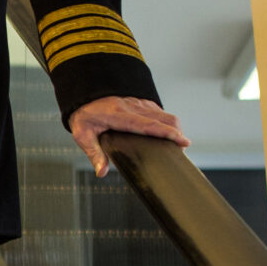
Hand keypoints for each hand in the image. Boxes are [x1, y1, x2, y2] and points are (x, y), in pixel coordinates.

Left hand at [69, 95, 187, 175]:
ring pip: (164, 114)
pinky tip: (166, 133)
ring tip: (177, 144)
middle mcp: (133, 107)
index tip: (183, 141)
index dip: (168, 133)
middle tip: (182, 149)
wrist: (83, 93)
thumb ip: (94, 153)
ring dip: (174, 127)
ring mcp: (138, 103)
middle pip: (164, 118)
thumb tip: (102, 172)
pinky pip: (158, 111)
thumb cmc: (83, 114)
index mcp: (121, 116)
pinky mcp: (140, 102)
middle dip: (177, 133)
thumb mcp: (83, 134)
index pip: (150, 125)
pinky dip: (167, 122)